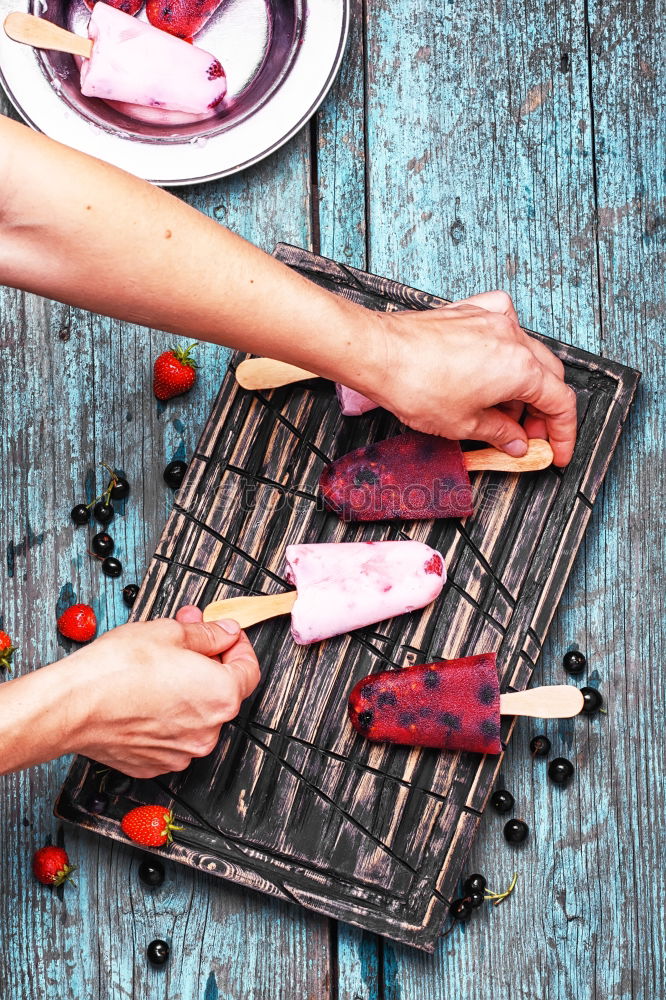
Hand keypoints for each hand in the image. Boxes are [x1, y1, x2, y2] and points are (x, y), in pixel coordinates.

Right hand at [64, 609, 259, 777]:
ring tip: (158, 669)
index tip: (225, 636)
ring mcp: (182, 752)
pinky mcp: (156, 764)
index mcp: (221, 695)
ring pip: (196, 715)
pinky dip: (165, 717)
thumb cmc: (117, 669)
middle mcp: (208, 730)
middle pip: (222, 692)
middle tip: (185, 642)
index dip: (238, 647)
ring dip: (186, 692)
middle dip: (207, 664)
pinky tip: (145, 697)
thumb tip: (225, 632)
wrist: (74, 705)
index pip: (249, 669)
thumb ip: (207, 634)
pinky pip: (172, 736)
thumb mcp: (170, 632)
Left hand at [367, 291, 576, 465]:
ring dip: (523, 383)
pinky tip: (494, 357)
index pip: (560, 403)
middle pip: (547, 377)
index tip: (556, 451)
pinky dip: (506, 343)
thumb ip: (500, 435)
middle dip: (542, 411)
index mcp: (520, 369)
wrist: (380, 354)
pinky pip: (503, 322)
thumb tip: (516, 443)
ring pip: (527, 352)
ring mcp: (492, 320)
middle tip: (528, 436)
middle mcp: (513, 339)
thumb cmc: (416, 386)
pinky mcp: (470, 312)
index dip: (563, 433)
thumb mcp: (463, 425)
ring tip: (501, 411)